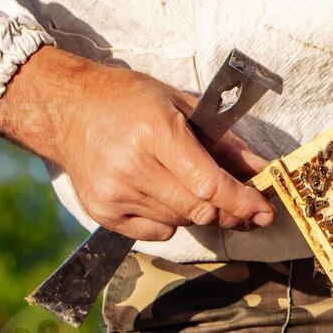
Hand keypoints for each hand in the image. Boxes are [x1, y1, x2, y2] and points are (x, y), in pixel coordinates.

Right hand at [0, 46, 275, 241]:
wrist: (66, 109)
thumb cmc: (129, 100)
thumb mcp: (182, 106)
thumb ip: (225, 142)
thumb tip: (261, 170)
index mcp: (156, 133)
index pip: (209, 184)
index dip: (243, 202)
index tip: (266, 211)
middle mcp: (133, 167)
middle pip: (198, 210)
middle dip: (230, 212)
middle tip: (245, 207)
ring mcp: (114, 193)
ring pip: (180, 222)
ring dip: (199, 211)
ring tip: (194, 187)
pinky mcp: (102, 211)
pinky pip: (155, 232)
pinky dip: (171, 220)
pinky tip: (165, 195)